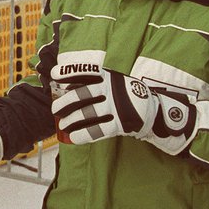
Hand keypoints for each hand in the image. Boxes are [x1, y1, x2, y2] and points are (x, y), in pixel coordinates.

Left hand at [50, 64, 195, 154]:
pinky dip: (84, 134)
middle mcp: (112, 89)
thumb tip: (66, 85)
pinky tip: (73, 138)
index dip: (69, 72)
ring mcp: (117, 106)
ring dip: (71, 120)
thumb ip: (94, 82)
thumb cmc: (125, 94)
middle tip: (55, 109)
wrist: (153, 109)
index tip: (54, 75)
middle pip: (82, 94)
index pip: (86, 71)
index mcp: (108, 76)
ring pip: (88, 113)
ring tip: (62, 125)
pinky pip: (99, 130)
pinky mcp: (121, 123)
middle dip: (65, 102)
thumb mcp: (113, 81)